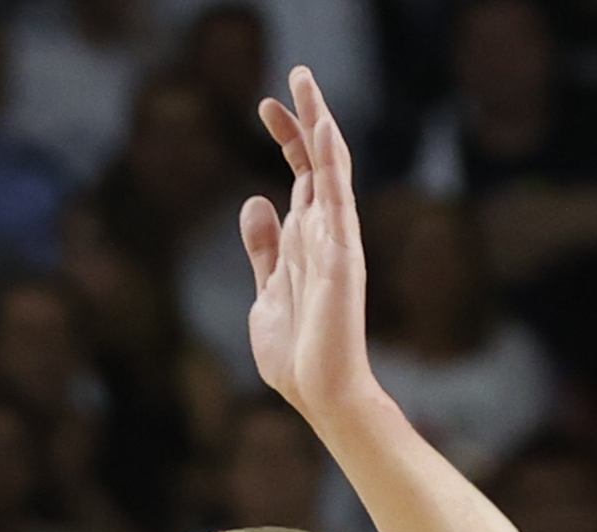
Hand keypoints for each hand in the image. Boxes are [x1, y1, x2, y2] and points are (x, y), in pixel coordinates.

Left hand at [240, 70, 378, 425]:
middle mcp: (325, 232)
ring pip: (330, 169)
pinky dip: (331, 163)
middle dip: (305, 117)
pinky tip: (323, 128)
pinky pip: (338, 199)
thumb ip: (263, 250)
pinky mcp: (341, 256)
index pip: (299, 175)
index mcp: (306, 239)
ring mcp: (336, 241)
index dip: (285, 137)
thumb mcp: (266, 294)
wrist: (320, 394)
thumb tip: (256, 201)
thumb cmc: (297, 354)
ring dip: (318, 125)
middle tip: (295, 72)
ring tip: (306, 83)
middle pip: (317, 161)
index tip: (264, 103)